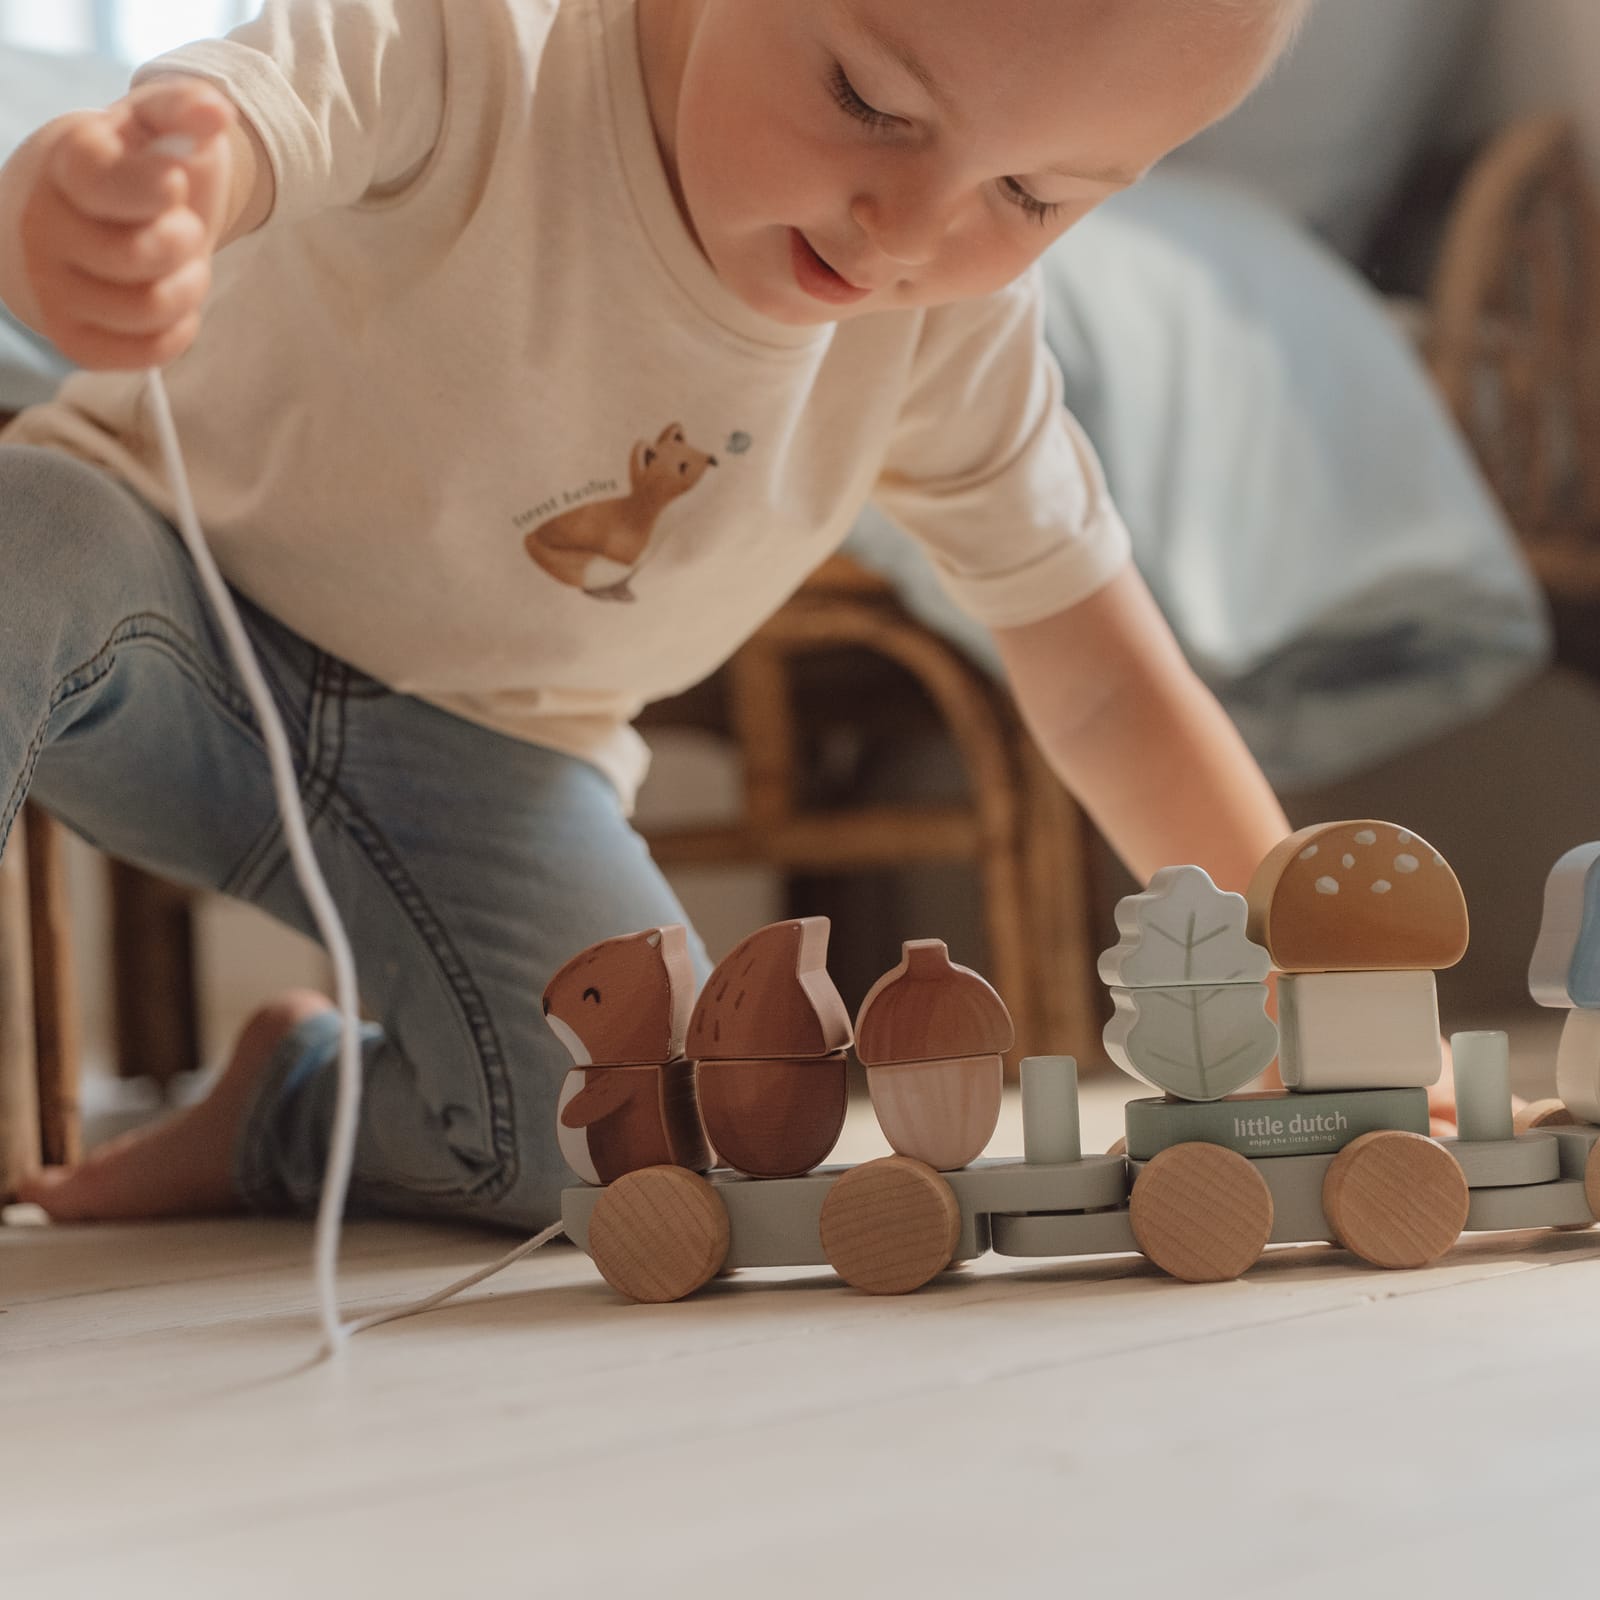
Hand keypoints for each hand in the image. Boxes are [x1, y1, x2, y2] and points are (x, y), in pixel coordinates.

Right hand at [19, 78, 235, 370]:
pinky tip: (169, 297)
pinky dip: (178, 329)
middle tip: (181, 227)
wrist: (71, 222)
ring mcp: (49, 287)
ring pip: (149, 309)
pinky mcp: (71, 339)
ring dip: (188, 287)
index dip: (156, 188)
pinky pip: (148, 352)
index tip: (173, 183)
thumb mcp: (149, 128)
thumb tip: (218, 111)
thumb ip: (182, 108)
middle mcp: (40, 226)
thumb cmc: (124, 171)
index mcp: (62, 163)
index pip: (107, 184)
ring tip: (179, 264)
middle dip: (186, 241)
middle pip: (141, 256)